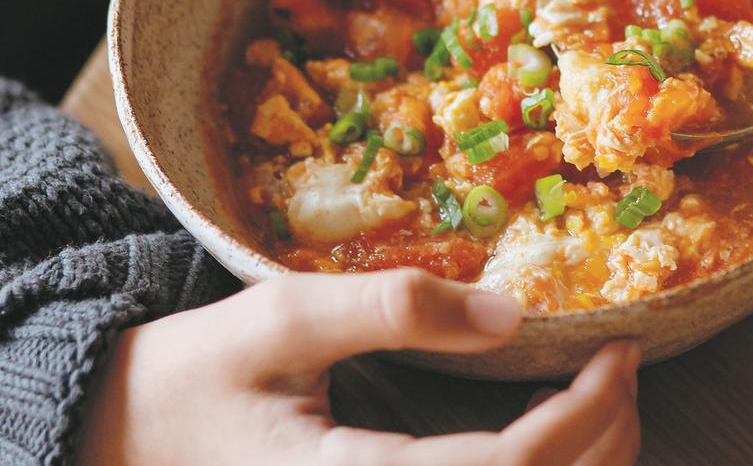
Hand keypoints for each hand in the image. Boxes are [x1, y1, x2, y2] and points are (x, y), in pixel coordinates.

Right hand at [78, 270, 640, 464]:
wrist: (125, 441)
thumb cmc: (192, 378)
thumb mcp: (277, 320)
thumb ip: (389, 308)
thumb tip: (509, 312)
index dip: (582, 416)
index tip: (619, 351)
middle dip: (604, 441)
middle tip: (625, 366)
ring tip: (608, 403)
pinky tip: (558, 446)